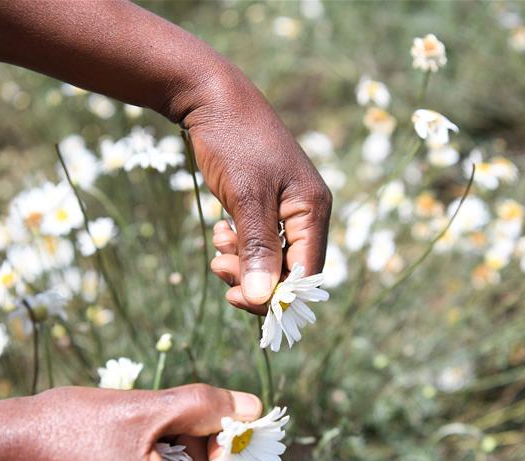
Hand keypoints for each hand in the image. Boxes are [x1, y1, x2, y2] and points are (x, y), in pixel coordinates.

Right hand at [0, 384, 261, 460]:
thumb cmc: (69, 424)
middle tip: (171, 418)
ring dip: (184, 454)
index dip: (238, 457)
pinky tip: (132, 446)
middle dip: (207, 450)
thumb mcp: (146, 406)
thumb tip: (256, 410)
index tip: (216, 422)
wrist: (4, 450)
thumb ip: (208, 406)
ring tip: (143, 431)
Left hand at [183, 67, 331, 312]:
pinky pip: (256, 241)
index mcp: (313, 209)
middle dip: (253, 277)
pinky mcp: (265, 204)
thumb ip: (257, 249)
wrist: (211, 97)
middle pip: (287, 270)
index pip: (306, 272)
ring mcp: (285, 208)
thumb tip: (260, 299)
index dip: (277, 294)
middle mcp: (306, 213)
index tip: (238, 299)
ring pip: (268, 258)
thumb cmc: (233, 141)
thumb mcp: (246, 198)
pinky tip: (221, 231)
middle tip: (219, 269)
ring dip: (241, 262)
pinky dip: (236, 246)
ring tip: (218, 245)